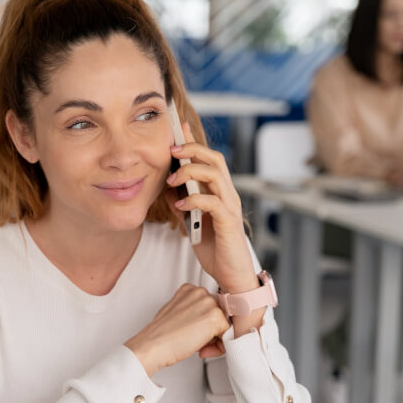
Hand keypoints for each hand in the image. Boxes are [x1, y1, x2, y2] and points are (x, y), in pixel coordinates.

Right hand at [125, 283, 228, 376]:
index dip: (203, 320)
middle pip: (218, 312)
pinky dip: (219, 343)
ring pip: (224, 322)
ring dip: (215, 335)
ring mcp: (208, 303)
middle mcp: (200, 292)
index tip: (194, 329)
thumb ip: (190, 310)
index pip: (208, 304)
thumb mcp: (175, 313)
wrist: (153, 345)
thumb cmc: (161, 335)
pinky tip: (201, 344)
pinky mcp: (215, 317)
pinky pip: (227, 333)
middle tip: (195, 337)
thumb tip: (200, 318)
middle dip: (211, 327)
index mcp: (189, 289)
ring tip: (196, 341)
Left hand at [166, 123, 257, 294]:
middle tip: (171, 150)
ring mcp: (230, 207)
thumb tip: (170, 188)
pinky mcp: (228, 222)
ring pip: (215, 174)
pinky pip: (212, 202)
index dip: (195, 141)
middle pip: (214, 159)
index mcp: (221, 192)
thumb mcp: (193, 223)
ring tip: (172, 180)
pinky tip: (179, 206)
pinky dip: (193, 200)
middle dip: (192, 149)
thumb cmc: (216, 249)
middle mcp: (228, 195)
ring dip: (190, 172)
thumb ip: (185, 204)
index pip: (210, 159)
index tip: (179, 128)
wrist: (232, 275)